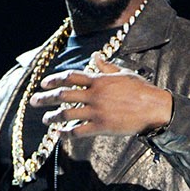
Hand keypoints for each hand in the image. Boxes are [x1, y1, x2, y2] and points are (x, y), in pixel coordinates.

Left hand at [30, 53, 172, 136]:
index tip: (43, 84)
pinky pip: (78, 130)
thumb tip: (95, 56)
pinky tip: (59, 134)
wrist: (154, 108)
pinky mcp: (102, 127)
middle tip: (34, 102)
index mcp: (99, 80)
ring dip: (53, 117)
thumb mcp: (123, 73)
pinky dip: (66, 133)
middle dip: (45, 98)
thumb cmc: (141, 90)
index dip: (54, 79)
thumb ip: (105, 66)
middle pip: (63, 94)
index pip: (70, 76)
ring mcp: (97, 111)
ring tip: (46, 119)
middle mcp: (95, 94)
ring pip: (67, 113)